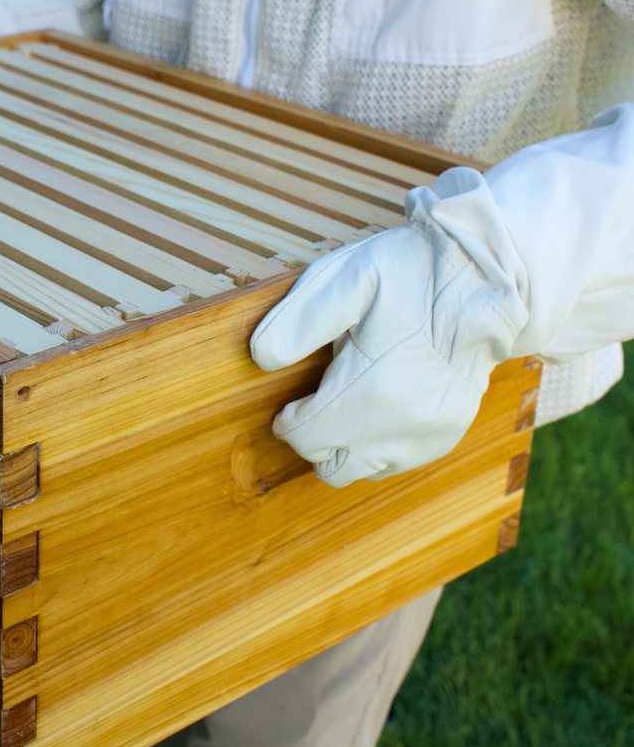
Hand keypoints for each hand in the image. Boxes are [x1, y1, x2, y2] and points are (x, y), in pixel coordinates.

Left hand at [249, 105, 633, 487]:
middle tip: (317, 403)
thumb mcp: (345, 280)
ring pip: (365, 470)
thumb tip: (261, 359)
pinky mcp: (449, 434)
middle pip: (331, 467)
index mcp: (368, 393)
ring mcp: (429, 435)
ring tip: (349, 404)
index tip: (292, 402)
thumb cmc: (409, 275)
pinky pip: (398, 462)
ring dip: (346, 447)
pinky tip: (380, 408)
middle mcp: (400, 427)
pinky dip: (379, 446)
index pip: (305, 438)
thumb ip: (297, 323)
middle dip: (314, 440)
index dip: (288, 421)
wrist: (486, 278)